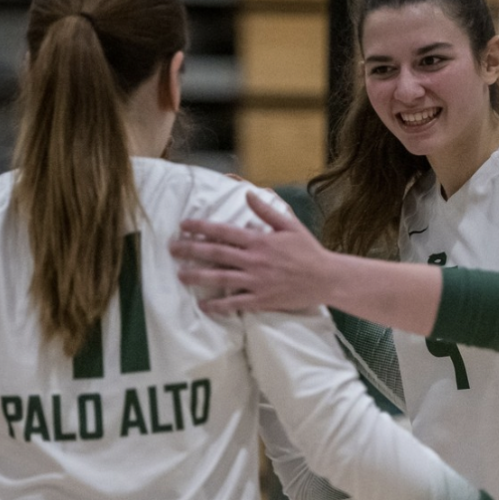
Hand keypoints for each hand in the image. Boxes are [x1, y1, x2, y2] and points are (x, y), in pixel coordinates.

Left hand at [171, 191, 335, 313]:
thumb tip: (247, 194)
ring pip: (220, 278)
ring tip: (180, 275)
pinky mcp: (261, 299)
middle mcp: (254, 260)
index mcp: (259, 240)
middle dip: (190, 250)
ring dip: (197, 276)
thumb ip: (266, 210)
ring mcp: (256, 281)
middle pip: (215, 254)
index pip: (223, 232)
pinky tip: (203, 305)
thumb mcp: (290, 225)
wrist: (326, 278)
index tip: (183, 226)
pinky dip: (218, 305)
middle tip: (172, 248)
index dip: (200, 228)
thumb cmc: (309, 250)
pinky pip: (235, 303)